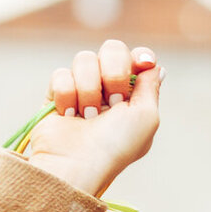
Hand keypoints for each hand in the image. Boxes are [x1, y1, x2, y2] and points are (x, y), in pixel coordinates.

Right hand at [21, 40, 162, 196]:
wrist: (77, 162)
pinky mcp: (57, 93)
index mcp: (134, 96)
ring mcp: (83, 89)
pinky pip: (61, 74)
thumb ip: (150, 86)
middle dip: (114, 71)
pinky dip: (66, 94)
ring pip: (85, 59)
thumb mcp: (147, 117)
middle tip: (113, 100)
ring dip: (89, 88)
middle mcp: (109, 89)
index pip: (138, 59)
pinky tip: (69, 115)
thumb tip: (154, 66)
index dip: (139, 56)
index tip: (143, 63)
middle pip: (112, 49)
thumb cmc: (117, 144)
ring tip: (88, 115)